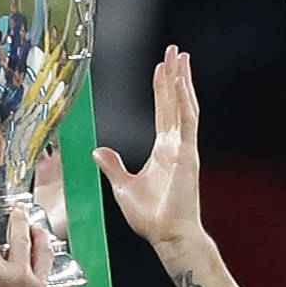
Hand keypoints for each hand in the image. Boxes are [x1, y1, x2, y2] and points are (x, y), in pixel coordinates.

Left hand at [92, 44, 205, 251]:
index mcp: (163, 151)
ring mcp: (184, 148)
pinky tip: (181, 82)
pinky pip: (186, 122)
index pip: (163, 111)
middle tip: (175, 51)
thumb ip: (113, 166)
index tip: (161, 68)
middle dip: (175, 75)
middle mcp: (175, 145)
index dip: (162, 88)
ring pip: (184, 106)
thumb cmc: (151, 217)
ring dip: (182, 80)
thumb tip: (98, 151)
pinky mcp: (188, 155)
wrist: (167, 235)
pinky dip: (183, 101)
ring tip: (181, 57)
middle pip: (175, 102)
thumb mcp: (123, 187)